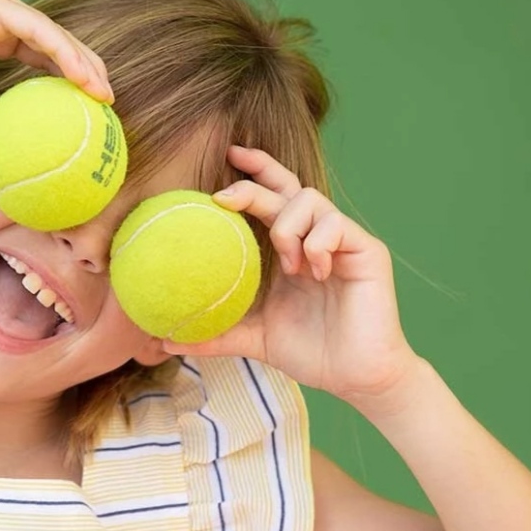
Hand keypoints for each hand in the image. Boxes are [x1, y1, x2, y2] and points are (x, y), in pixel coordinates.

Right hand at [0, 0, 112, 193]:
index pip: (43, 55)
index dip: (69, 80)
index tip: (91, 112)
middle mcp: (1, 15)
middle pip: (57, 44)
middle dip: (88, 73)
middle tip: (110, 108)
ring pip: (54, 34)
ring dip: (84, 64)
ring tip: (105, 96)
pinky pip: (37, 29)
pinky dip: (62, 52)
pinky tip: (82, 78)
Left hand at [166, 145, 421, 404]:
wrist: (355, 376)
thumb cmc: (310, 352)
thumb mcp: (253, 339)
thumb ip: (214, 334)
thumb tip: (163, 340)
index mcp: (291, 249)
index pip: (273, 195)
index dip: (254, 171)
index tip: (227, 155)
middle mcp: (316, 237)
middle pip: (286, 187)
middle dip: (255, 183)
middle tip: (226, 198)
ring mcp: (342, 241)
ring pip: (309, 200)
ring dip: (286, 227)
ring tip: (288, 265)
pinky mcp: (367, 250)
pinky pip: (335, 225)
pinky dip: (316, 244)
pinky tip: (314, 273)